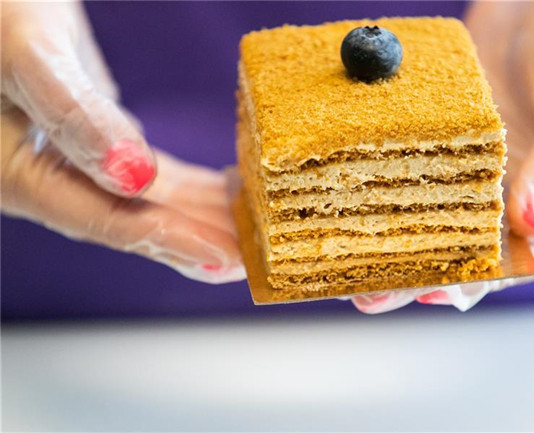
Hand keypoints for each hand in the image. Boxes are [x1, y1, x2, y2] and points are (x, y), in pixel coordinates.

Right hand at [1, 1, 244, 282]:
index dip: (168, 241)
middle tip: (252, 258)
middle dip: (194, 240)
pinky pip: (150, 176)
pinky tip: (228, 192)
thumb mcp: (28, 56)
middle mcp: (48, 180)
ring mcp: (76, 163)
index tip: (222, 258)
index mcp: (18, 176)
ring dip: (199, 216)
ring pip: (147, 201)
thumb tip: (131, 176)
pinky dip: (189, 186)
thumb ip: (73, 115)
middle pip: (131, 221)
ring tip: (251, 230)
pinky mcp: (101, 143)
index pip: (104, 221)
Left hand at [351, 2, 533, 313]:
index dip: (483, 277)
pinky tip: (356, 216)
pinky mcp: (460, 154)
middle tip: (372, 293)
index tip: (434, 290)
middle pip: (479, 252)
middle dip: (426, 274)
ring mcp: (494, 180)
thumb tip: (533, 223)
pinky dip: (393, 198)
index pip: (531, 255)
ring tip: (351, 274)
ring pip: (446, 225)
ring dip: (401, 248)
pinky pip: (425, 181)